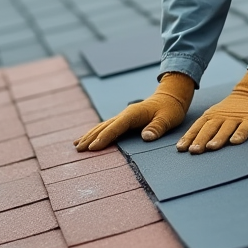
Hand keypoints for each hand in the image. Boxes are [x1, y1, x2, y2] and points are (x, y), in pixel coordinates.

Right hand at [75, 72, 195, 151]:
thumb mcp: (168, 118)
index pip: (116, 127)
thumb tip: (146, 137)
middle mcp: (125, 114)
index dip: (104, 138)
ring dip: (90, 135)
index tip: (93, 148)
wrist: (170, 97)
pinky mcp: (124, 120)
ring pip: (102, 126)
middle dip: (90, 138)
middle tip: (78, 149)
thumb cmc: (170, 109)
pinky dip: (96, 133)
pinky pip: (107, 127)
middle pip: (104, 126)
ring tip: (76, 145)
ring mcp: (123, 116)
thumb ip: (157, 127)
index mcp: (133, 114)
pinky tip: (88, 138)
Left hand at [176, 70, 247, 153]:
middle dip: (200, 139)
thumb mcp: (215, 116)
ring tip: (211, 147)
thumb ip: (205, 129)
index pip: (197, 127)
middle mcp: (221, 117)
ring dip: (218, 138)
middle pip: (209, 129)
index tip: (181, 148)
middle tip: (194, 151)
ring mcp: (236, 118)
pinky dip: (240, 134)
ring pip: (225, 129)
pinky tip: (235, 141)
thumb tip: (189, 146)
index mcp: (211, 116)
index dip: (189, 137)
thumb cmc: (230, 110)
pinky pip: (245, 128)